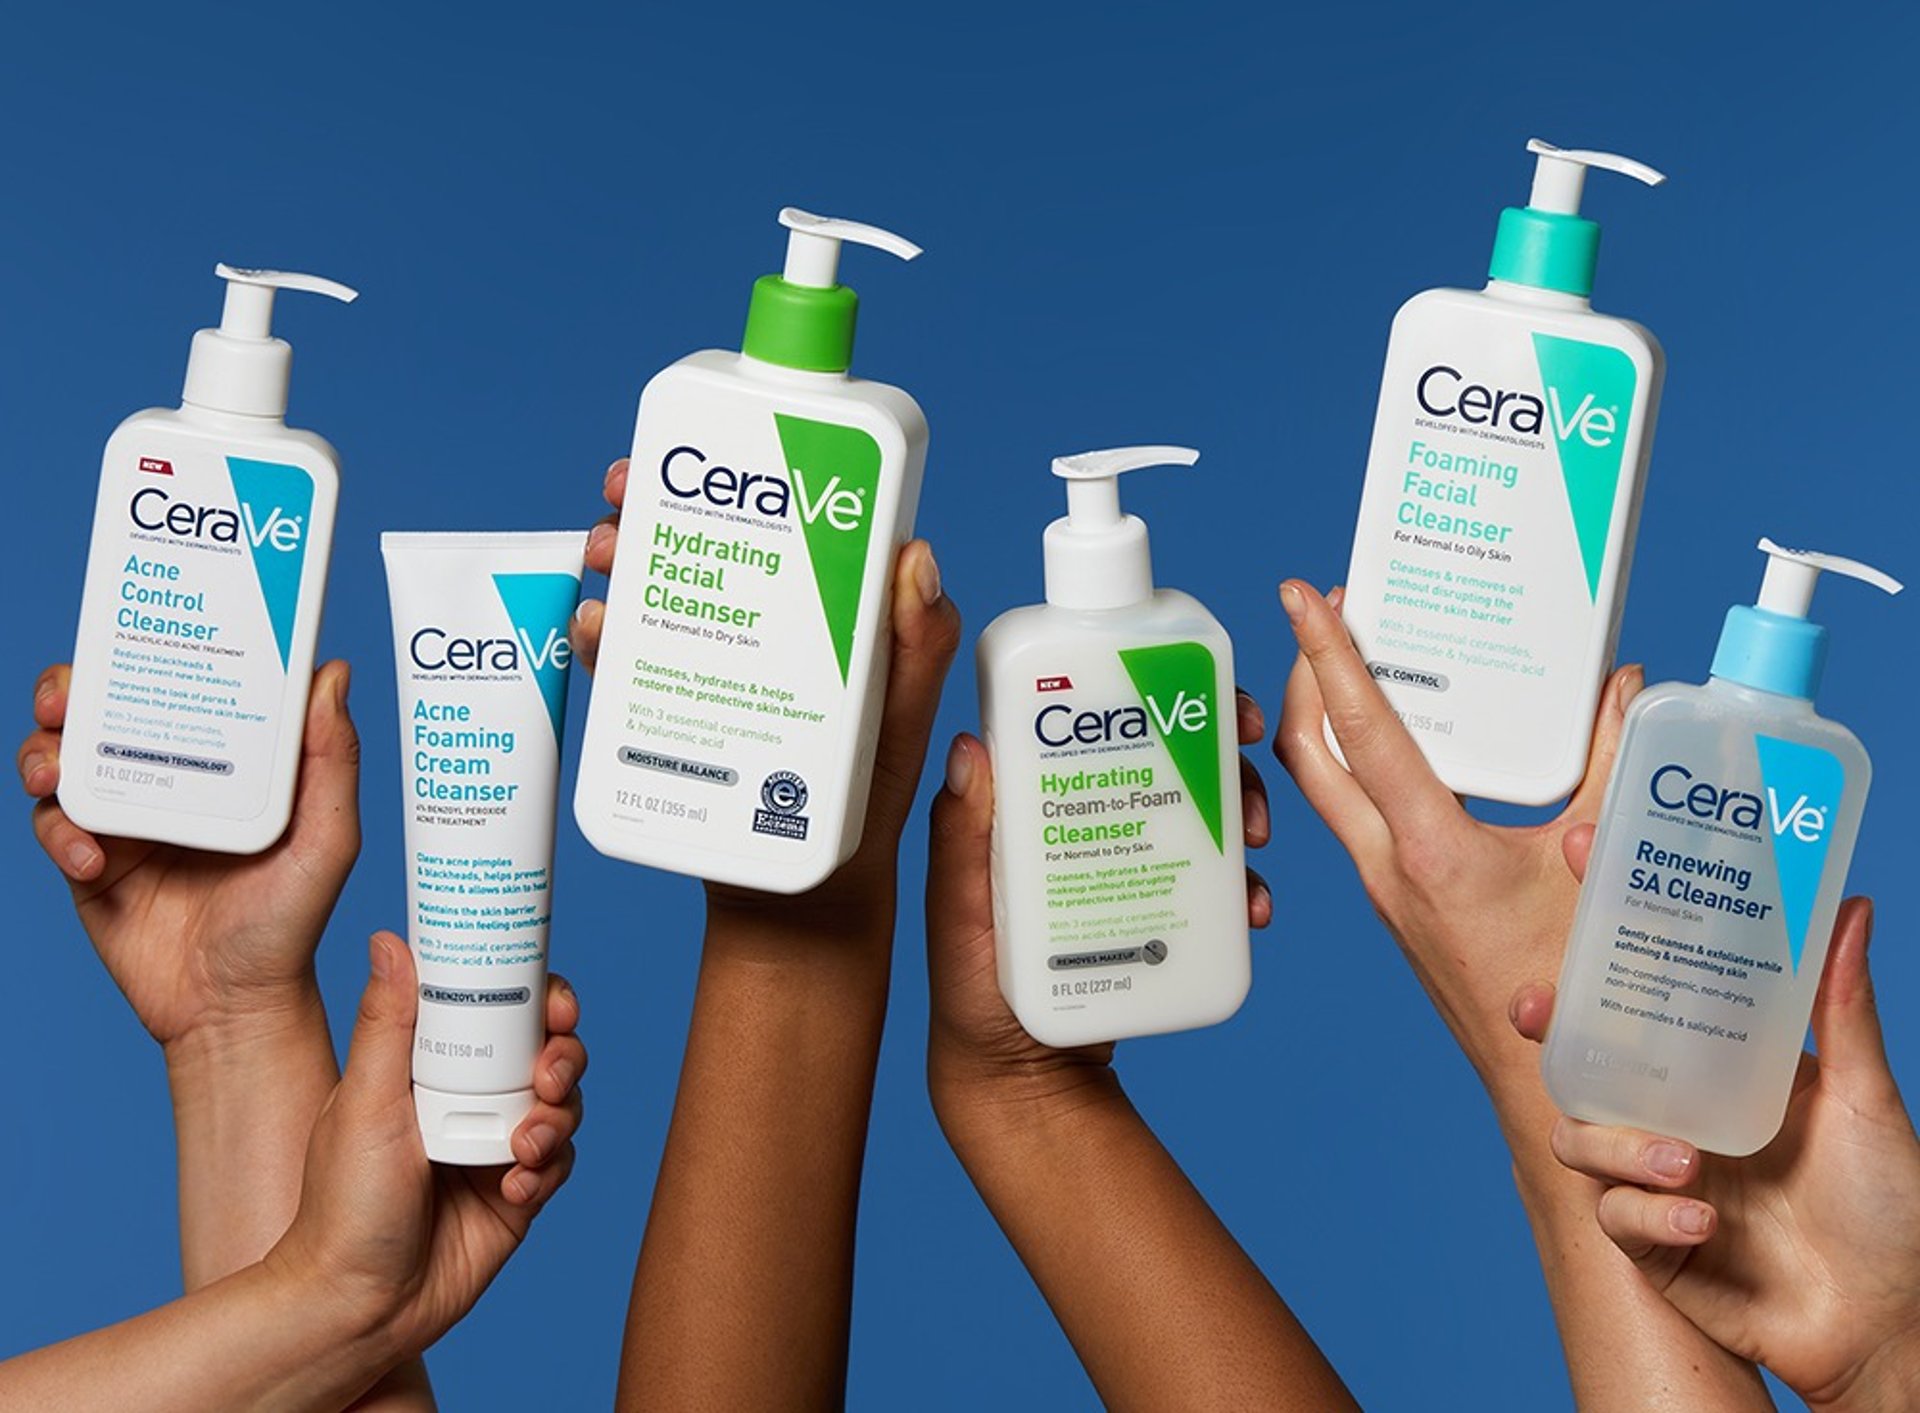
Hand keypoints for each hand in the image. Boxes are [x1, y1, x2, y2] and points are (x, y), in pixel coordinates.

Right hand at [19, 660, 359, 1048]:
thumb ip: (331, 760)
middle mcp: (173, 779)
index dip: (158, 653)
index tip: (143, 630)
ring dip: (46, 751)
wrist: (233, 1006)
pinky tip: (88, 854)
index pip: (186, 687)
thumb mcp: (327, 839)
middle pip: (106, 711)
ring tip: (56, 768)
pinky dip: (58, 830)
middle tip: (66, 693)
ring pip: (65, 759)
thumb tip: (332, 672)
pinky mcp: (90, 861)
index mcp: (228, 762)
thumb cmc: (290, 923)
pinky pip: (53, 826)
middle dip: (72, 689)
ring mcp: (128, 818)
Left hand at [270, 934, 585, 1362]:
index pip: (499, 1012)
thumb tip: (389, 939)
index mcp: (432, 1068)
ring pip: (562, 1106)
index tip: (552, 1001)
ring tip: (522, 1145)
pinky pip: (559, 1164)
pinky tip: (514, 1190)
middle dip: (562, 1056)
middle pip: (545, 1053)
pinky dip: (546, 1171)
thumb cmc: (342, 1207)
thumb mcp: (365, 1101)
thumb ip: (387, 1022)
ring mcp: (495, 1148)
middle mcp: (469, 1100)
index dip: (536, 998)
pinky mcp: (517, 1196)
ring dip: (555, 1117)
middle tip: (549, 1073)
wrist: (357, 1306)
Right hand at [571, 457, 961, 938]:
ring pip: (656, 586)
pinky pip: (626, 658)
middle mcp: (760, 622)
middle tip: (625, 492)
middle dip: (654, 502)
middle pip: (702, 538)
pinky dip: (599, 632)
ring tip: (605, 553)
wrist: (800, 895)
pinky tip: (593, 622)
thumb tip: (915, 553)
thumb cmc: (868, 802)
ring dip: (619, 554)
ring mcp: (711, 662)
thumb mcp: (902, 721)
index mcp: (822, 609)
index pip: (781, 517)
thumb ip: (920, 647)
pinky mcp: (669, 707)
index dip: (745, 470)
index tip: (713, 448)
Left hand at [925, 693, 1271, 1117]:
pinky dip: (1243, 885)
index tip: (1206, 692)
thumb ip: (960, 843)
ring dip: (1241, 810)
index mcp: (1036, 801)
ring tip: (1255, 843)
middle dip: (1221, 751)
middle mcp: (1087, 818)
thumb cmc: (970, 994)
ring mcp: (1126, 862)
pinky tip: (1255, 907)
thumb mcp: (959, 917)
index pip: (1099, 718)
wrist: (1020, 1079)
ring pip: (1198, 810)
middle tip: (1246, 770)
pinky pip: (1212, 884)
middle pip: (1166, 754)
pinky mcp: (1156, 910)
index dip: (1157, 690)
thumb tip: (970, 747)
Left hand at [1273, 580, 1638, 1087]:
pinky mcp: (1397, 902)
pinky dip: (1364, 764)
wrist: (1548, 1094)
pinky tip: (1415, 740)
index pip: (1358, 730)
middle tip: (1335, 614)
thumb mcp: (1603, 868)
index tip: (1301, 596)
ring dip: (1330, 720)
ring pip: (1327, 788)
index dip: (1327, 654)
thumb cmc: (1581, 992)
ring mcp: (1383, 888)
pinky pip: (1358, 816)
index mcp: (1429, 850)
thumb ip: (1612, 766)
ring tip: (1370, 659)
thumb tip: (1624, 683)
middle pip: (1310, 754)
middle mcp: (1386, 867)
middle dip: (1307, 673)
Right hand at [1511, 845, 1919, 1408]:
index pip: (1648, 982)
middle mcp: (1675, 1111)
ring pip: (1578, 1134)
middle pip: (1582, 1052)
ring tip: (1681, 1163)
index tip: (1580, 858)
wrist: (1883, 1330)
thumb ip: (1844, 1009)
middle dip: (1547, 1024)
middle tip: (1536, 1006)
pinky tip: (1701, 1222)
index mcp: (1719, 1066)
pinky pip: (1611, 1214)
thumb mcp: (1868, 1101)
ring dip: (1616, 1145)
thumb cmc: (1888, 1214)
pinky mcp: (1646, 1239)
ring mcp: (1653, 1174)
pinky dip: (1648, 1213)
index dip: (1607, 924)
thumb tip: (1850, 906)